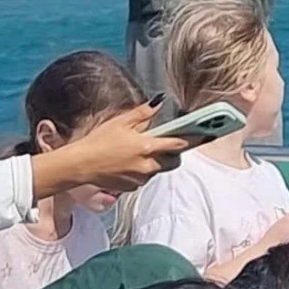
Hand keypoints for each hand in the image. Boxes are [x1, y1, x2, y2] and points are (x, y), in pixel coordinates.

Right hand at [33, 103, 190, 197]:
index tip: (207, 134)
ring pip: (159, 169)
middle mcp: (148, 165)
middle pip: (173, 161)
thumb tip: (160, 102)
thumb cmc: (98, 141)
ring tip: (137, 151)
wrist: (81, 165)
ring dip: (156, 161)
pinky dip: (143, 169)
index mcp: (147, 146)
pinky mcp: (133, 186)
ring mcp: (141, 178)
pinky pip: (145, 177)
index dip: (194, 138)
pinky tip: (127, 162)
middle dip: (173, 153)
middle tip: (164, 143)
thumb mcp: (121, 122)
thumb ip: (143, 113)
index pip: (178, 143)